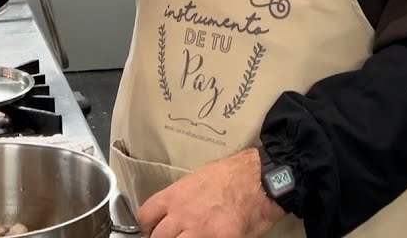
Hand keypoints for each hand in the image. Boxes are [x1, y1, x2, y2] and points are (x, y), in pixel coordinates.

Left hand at [138, 149, 284, 237]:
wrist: (260, 180)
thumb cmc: (233, 175)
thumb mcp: (198, 178)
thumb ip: (182, 198)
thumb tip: (173, 212)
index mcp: (176, 195)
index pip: (145, 216)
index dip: (147, 227)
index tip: (153, 230)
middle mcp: (182, 213)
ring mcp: (199, 230)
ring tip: (191, 237)